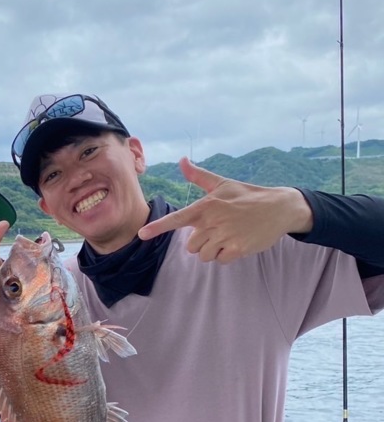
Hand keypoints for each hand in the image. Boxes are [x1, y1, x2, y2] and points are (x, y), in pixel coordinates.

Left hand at [137, 157, 313, 263]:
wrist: (279, 207)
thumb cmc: (247, 196)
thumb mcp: (222, 183)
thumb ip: (199, 176)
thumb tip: (181, 160)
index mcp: (206, 206)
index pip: (177, 219)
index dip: (158, 228)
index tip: (141, 235)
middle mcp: (213, 221)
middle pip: (191, 246)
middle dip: (202, 242)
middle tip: (219, 230)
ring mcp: (225, 236)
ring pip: (203, 255)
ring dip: (213, 250)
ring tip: (228, 236)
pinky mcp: (237, 248)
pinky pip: (220, 260)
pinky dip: (226, 255)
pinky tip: (237, 243)